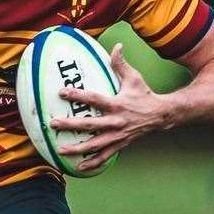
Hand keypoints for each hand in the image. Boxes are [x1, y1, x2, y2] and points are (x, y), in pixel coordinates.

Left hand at [49, 44, 167, 172]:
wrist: (161, 115)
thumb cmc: (144, 95)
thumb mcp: (134, 78)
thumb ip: (121, 64)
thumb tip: (116, 45)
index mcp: (117, 104)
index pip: (94, 98)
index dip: (78, 95)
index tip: (61, 92)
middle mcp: (116, 121)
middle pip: (90, 124)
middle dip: (70, 125)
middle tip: (53, 124)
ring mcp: (118, 135)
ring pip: (95, 144)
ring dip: (77, 148)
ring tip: (59, 150)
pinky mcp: (120, 145)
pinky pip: (104, 156)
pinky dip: (92, 163)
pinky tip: (79, 167)